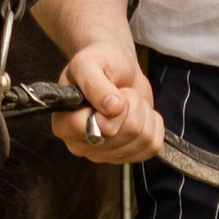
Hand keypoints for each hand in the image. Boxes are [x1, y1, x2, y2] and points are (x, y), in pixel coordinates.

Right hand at [55, 40, 165, 166]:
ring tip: (129, 101)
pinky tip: (140, 113)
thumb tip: (112, 107)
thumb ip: (95, 83)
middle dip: (132, 105)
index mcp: (64, 124)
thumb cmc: (99, 63)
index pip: (99, 128)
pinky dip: (154, 124)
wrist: (116, 69)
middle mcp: (80, 145)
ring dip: (143, 113)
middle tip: (121, 92)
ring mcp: (104, 154)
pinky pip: (152, 146)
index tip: (113, 92)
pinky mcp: (127, 156)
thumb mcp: (89, 63)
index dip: (115, 109)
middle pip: (123, 135)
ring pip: (141, 141)